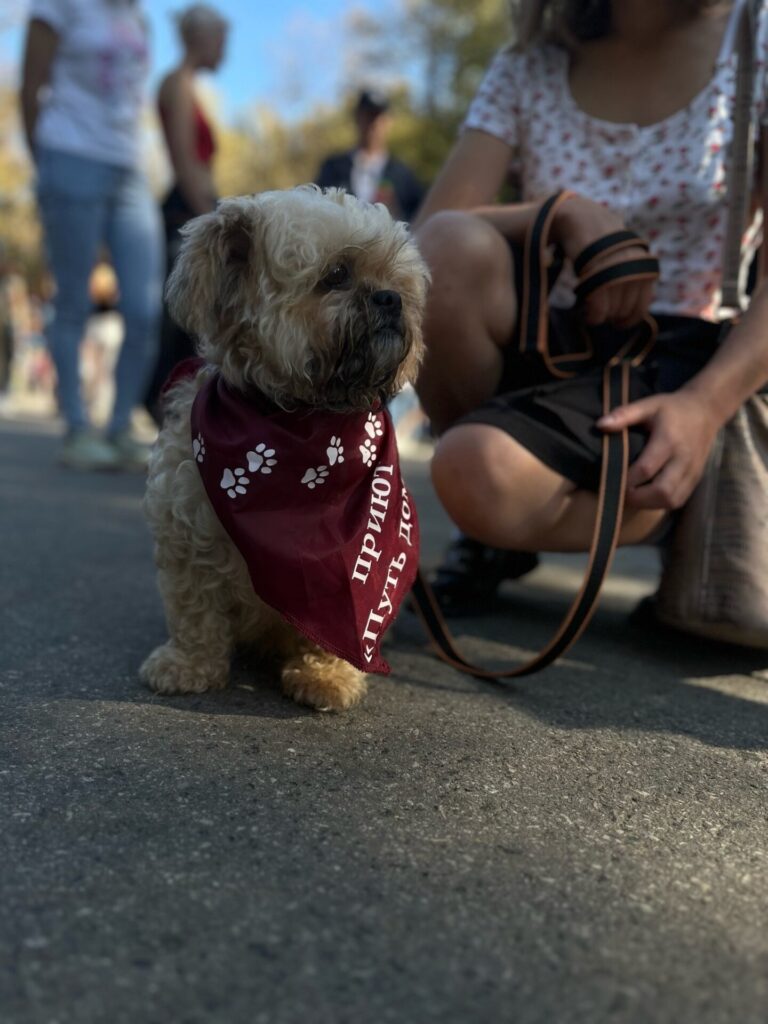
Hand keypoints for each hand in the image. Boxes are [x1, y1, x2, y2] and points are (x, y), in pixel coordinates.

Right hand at [552, 194, 655, 327]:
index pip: (641, 306)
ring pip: (612, 310)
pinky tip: (587, 313)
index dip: (629, 319)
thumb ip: (629, 279)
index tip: (617, 324)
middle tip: (597, 313)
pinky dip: (593, 315)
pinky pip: (599, 307)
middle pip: (624, 309)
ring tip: (589, 309)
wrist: (581, 218)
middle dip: (611, 316)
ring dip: (600, 316)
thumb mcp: (621, 257)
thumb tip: (628, 312)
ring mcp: (617, 268)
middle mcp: (634, 267)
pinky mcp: (599, 271)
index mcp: (643, 266)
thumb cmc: (599, 242)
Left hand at [597, 392, 717, 509]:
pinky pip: (679, 499)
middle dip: (637, 497)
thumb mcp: (648, 405)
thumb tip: (600, 425)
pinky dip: (661, 503)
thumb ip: (624, 415)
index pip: (646, 469)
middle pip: (661, 491)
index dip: (627, 479)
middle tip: (621, 492)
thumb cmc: (672, 408)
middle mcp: (683, 458)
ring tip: (633, 496)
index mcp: (669, 440)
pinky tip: (648, 496)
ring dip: (648, 504)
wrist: (706, 411)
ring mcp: (692, 471)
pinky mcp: (696, 478)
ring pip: (671, 500)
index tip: (612, 479)